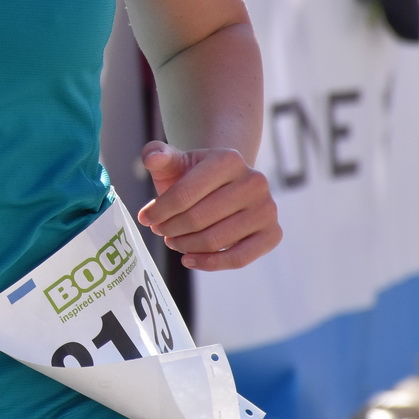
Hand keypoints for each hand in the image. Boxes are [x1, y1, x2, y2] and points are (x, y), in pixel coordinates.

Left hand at [137, 141, 280, 270]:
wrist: (225, 184)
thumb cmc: (193, 176)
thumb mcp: (174, 161)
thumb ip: (157, 154)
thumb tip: (152, 157)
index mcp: (228, 159)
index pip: (184, 194)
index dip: (159, 210)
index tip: (145, 217)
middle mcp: (254, 181)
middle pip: (198, 219)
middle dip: (170, 228)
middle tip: (159, 230)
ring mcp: (267, 209)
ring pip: (216, 240)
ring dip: (186, 245)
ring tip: (172, 240)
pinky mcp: (272, 233)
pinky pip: (239, 258)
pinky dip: (210, 263)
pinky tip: (188, 259)